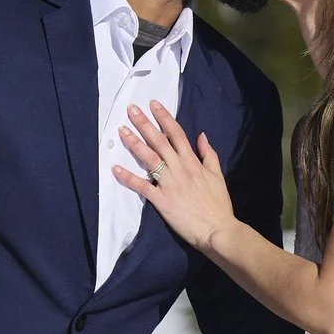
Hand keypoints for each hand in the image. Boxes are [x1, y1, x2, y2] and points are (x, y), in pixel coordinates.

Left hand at [111, 101, 237, 250]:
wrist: (217, 229)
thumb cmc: (218, 205)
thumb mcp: (218, 176)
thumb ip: (209, 155)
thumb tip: (202, 136)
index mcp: (192, 162)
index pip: (177, 133)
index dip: (164, 117)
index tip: (154, 104)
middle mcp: (179, 168)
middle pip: (159, 141)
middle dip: (144, 123)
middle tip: (131, 109)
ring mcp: (169, 183)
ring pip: (149, 158)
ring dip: (134, 143)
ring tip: (122, 130)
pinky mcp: (161, 200)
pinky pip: (142, 186)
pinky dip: (128, 177)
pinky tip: (115, 168)